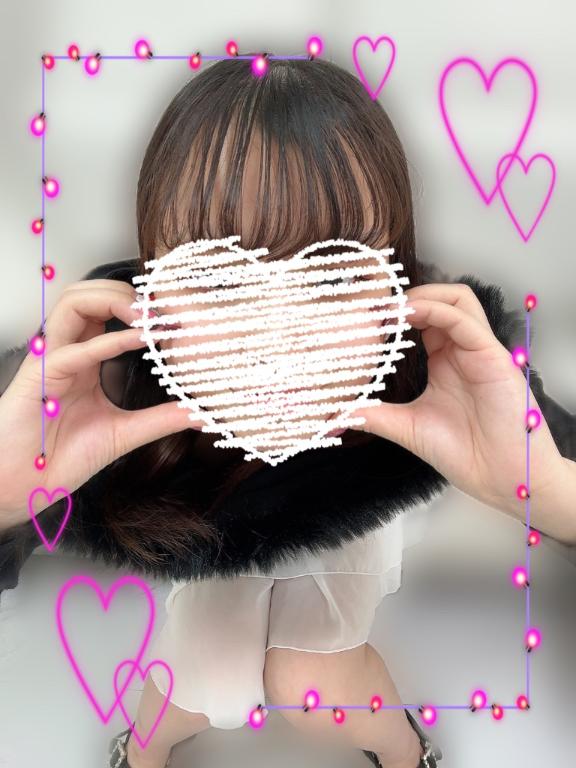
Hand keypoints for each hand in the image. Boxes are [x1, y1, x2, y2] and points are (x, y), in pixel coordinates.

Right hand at [0, 280, 202, 521]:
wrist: (25, 486)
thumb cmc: (60, 457)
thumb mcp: (126, 433)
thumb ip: (161, 419)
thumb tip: (199, 413)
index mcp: (84, 359)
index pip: (105, 310)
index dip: (138, 306)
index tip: (174, 318)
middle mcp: (67, 352)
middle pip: (86, 294)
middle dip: (124, 291)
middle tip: (160, 310)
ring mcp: (50, 361)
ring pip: (71, 303)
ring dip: (111, 299)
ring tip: (147, 317)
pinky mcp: (38, 378)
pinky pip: (71, 350)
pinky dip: (106, 341)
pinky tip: (137, 340)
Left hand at [348, 283, 564, 512]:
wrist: (500, 478)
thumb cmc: (464, 453)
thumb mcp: (407, 427)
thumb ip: (374, 416)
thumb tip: (336, 417)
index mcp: (444, 361)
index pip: (423, 318)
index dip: (396, 312)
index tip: (366, 318)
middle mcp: (462, 350)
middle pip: (443, 299)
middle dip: (410, 295)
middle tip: (378, 307)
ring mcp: (479, 351)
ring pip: (459, 299)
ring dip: (425, 294)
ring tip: (394, 307)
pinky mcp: (494, 357)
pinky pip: (465, 321)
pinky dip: (437, 310)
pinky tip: (411, 314)